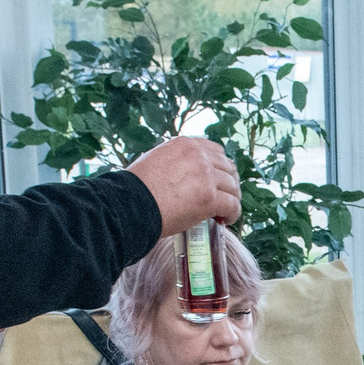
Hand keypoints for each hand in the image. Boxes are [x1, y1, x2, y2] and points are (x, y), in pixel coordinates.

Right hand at [127, 136, 241, 232]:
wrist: (130, 205)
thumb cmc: (136, 189)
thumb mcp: (155, 160)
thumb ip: (175, 162)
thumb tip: (186, 176)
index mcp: (185, 144)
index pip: (215, 150)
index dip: (219, 167)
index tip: (218, 180)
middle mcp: (198, 156)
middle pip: (227, 168)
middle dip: (228, 183)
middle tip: (225, 197)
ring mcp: (205, 176)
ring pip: (232, 187)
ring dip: (231, 199)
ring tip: (225, 212)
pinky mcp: (209, 197)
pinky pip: (232, 205)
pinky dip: (233, 214)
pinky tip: (226, 220)